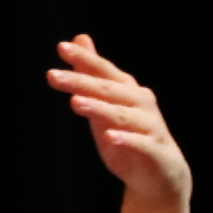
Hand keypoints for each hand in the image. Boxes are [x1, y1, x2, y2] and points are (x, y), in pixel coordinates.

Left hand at [46, 35, 189, 209]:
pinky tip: (108, 138)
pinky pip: (140, 144)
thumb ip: (93, 74)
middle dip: (80, 82)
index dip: (84, 58)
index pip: (103, 70)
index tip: (61, 47)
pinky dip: (125, 140)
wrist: (161, 175)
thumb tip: (80, 38)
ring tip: (75, 103)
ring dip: (99, 108)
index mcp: (128, 90)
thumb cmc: (128, 135)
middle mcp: (141, 103)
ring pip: (122, 115)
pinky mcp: (156, 151)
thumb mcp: (105, 103)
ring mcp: (150, 127)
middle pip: (108, 90)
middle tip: (51, 76)